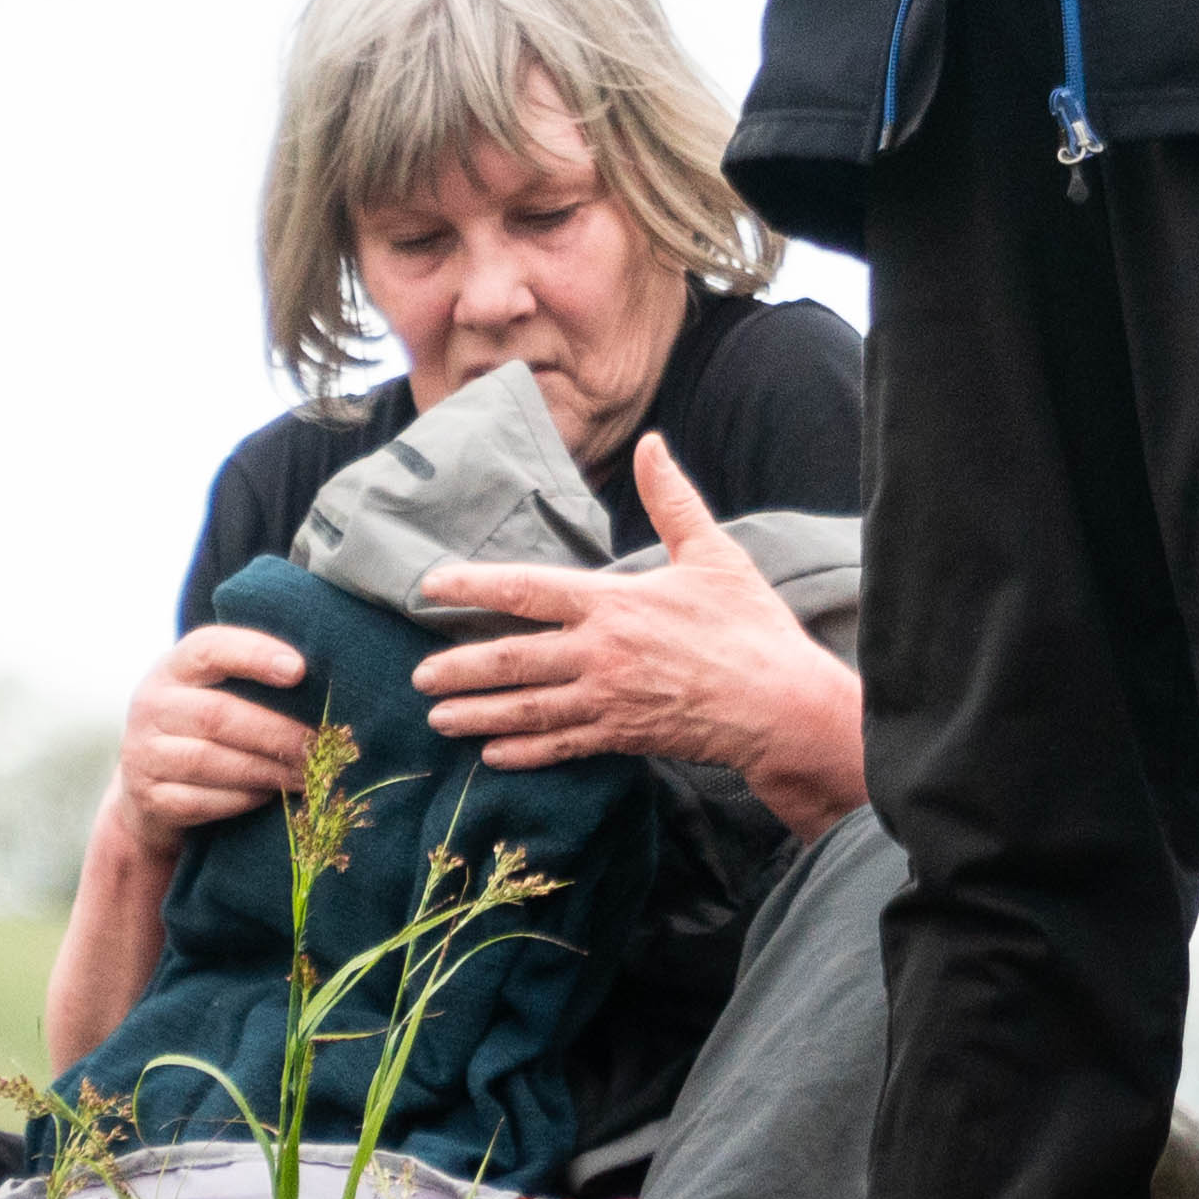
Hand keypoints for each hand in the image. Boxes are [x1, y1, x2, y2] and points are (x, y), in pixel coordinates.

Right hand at [101, 621, 315, 862]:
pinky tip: (271, 796)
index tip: (299, 669)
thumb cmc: (203, 725)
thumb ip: (252, 681)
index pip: (209, 649)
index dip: (254, 655)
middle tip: (319, 746)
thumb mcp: (213, 690)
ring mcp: (143, 753)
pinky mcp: (149, 797)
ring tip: (306, 775)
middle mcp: (151, 705)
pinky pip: (200, 801)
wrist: (146, 783)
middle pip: (216, 715)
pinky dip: (241, 799)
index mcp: (173, 668)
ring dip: (266, 770)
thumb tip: (326, 685)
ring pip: (208, 761)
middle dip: (276, 732)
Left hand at [409, 436, 863, 817]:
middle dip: (460, 668)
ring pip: (528, 710)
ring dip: (479, 714)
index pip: (527, 590)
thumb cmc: (750, 626)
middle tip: (419, 676)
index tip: (429, 587)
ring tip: (437, 718)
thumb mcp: (714, 554)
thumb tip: (652, 443)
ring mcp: (608, 700)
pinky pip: (562, 745)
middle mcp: (601, 654)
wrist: (780, 704)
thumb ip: (672, 500)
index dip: (473, 587)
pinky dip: (525, 752)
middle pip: (513, 660)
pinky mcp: (623, 735)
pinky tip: (494, 754)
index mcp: (615, 604)